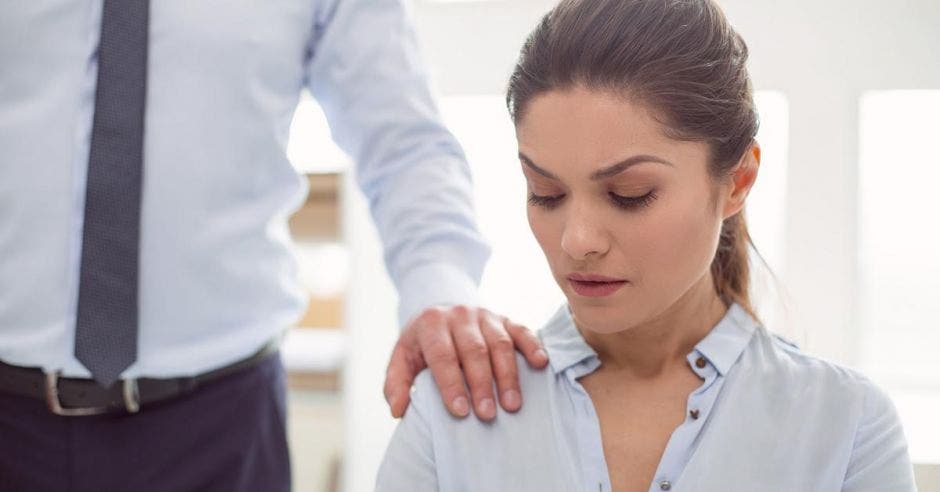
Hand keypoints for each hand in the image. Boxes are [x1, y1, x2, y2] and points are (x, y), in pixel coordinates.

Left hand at [384, 305, 548, 420]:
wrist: (442, 313)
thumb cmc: (423, 344)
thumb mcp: (402, 358)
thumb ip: (396, 383)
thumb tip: (398, 410)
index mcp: (432, 323)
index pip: (442, 355)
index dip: (451, 384)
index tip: (460, 411)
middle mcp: (460, 315)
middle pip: (474, 350)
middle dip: (481, 384)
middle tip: (487, 414)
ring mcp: (486, 315)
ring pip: (500, 343)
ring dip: (508, 375)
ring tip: (512, 405)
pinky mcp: (506, 319)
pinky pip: (522, 330)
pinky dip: (532, 346)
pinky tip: (540, 364)